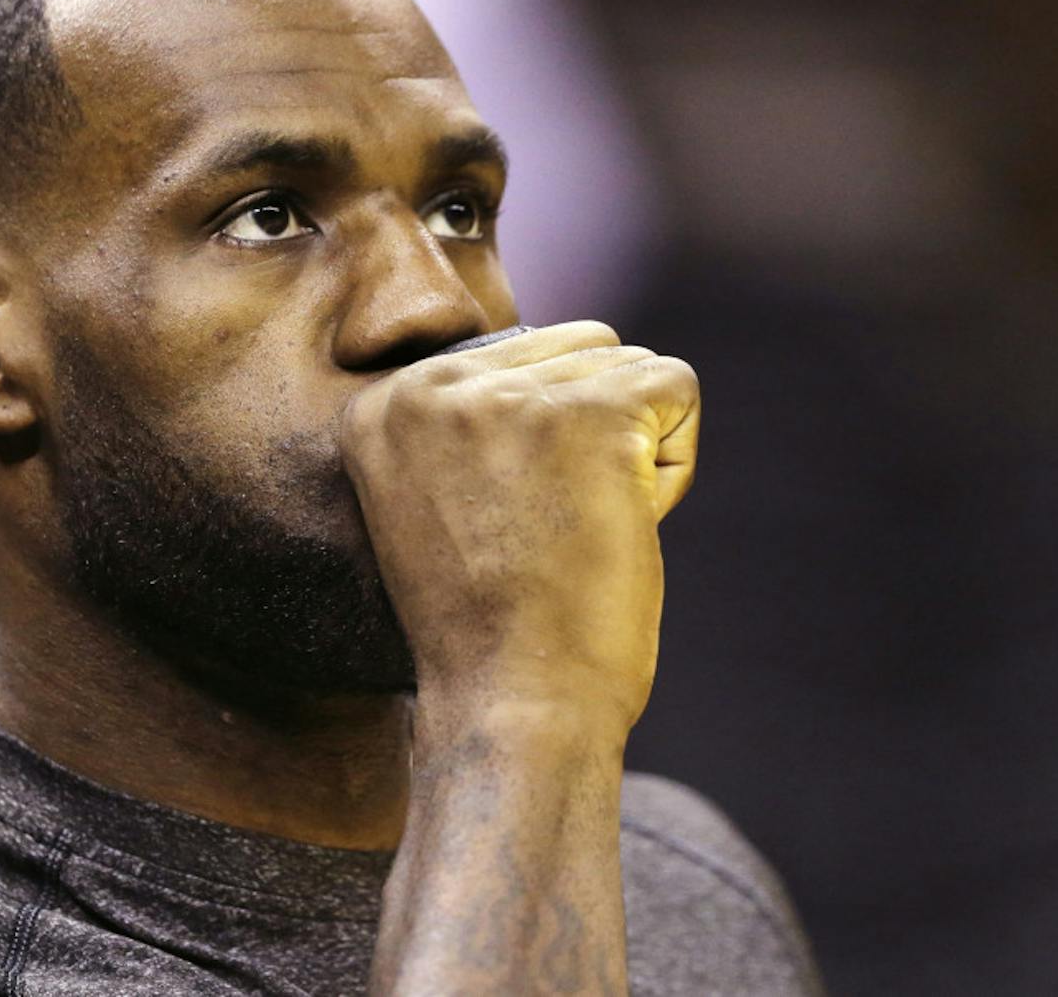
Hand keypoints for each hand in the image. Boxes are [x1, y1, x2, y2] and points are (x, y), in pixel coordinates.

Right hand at [340, 321, 699, 736]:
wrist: (511, 707)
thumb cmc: (486, 629)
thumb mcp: (436, 502)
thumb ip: (470, 425)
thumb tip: (561, 355)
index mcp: (381, 406)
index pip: (510, 362)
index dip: (537, 447)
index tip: (504, 528)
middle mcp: (430, 385)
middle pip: (571, 349)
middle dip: (589, 433)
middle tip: (551, 530)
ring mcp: (509, 397)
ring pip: (627, 366)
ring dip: (630, 451)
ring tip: (579, 530)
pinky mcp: (589, 414)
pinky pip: (676, 385)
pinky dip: (674, 463)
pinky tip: (625, 521)